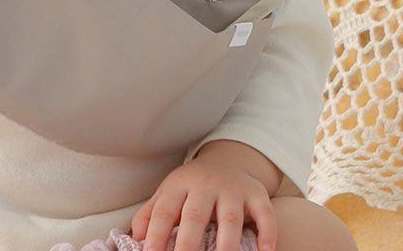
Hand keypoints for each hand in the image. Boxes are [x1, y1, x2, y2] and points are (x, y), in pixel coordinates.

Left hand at [130, 160, 276, 250]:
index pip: (164, 211)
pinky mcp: (257, 195)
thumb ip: (150, 214)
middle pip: (195, 215)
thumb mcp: (169, 193)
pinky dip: (266, 234)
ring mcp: (233, 189)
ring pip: (229, 217)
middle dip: (187, 243)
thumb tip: (136, 238)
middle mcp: (205, 185)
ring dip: (225, 245)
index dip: (156, 234)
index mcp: (179, 185)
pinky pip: (264, 214)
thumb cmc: (192, 188)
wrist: (227, 160)